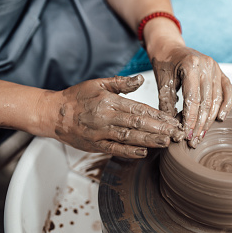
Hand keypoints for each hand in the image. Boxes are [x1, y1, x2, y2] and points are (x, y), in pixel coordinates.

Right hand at [50, 75, 183, 157]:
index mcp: (110, 101)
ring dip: (149, 140)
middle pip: (138, 123)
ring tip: (167, 143)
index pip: (139, 108)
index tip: (174, 120)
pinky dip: (129, 152)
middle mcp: (106, 117)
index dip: (158, 115)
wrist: (53, 114)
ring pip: (129, 137)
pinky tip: (143, 153)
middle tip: (178, 133)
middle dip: (160, 129)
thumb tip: (141, 79)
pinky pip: (114, 149)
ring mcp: (100, 132)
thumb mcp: (98, 84)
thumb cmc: (77, 97)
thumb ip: (121, 83)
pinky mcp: (95, 145)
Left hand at [152, 46, 231, 147]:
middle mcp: (206, 65)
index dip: (191, 119)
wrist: (169, 47)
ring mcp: (216, 68)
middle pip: (207, 102)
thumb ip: (167, 104)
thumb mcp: (162, 83)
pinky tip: (220, 118)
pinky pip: (228, 91)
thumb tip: (173, 128)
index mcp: (191, 65)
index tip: (186, 134)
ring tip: (201, 135)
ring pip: (217, 99)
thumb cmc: (164, 63)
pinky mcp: (220, 72)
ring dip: (210, 119)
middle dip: (200, 124)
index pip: (193, 99)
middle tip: (193, 140)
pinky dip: (226, 105)